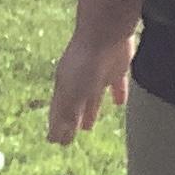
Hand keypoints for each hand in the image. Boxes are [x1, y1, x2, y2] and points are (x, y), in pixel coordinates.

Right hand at [49, 30, 133, 146]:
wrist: (105, 32)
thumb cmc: (85, 63)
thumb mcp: (73, 93)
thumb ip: (67, 115)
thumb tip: (55, 139)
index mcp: (66, 87)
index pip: (59, 112)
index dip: (57, 127)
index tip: (55, 142)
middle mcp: (79, 81)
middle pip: (75, 106)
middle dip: (72, 122)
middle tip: (71, 137)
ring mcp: (98, 74)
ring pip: (92, 98)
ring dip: (91, 112)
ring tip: (89, 126)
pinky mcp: (117, 67)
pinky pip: (116, 85)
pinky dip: (117, 95)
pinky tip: (119, 103)